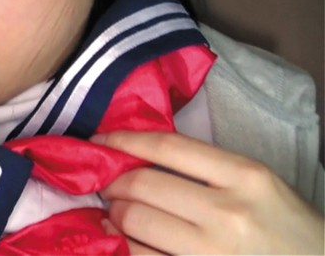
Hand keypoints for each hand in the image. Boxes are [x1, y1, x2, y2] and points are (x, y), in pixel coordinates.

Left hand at [92, 131, 324, 254]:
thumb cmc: (287, 231)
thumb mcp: (259, 187)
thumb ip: (206, 172)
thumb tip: (139, 162)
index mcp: (246, 176)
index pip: (168, 147)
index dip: (124, 142)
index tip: (99, 142)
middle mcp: (228, 212)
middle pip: (143, 185)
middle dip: (113, 185)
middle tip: (107, 188)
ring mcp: (212, 253)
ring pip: (135, 222)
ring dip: (113, 217)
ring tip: (114, 217)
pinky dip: (121, 247)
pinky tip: (118, 242)